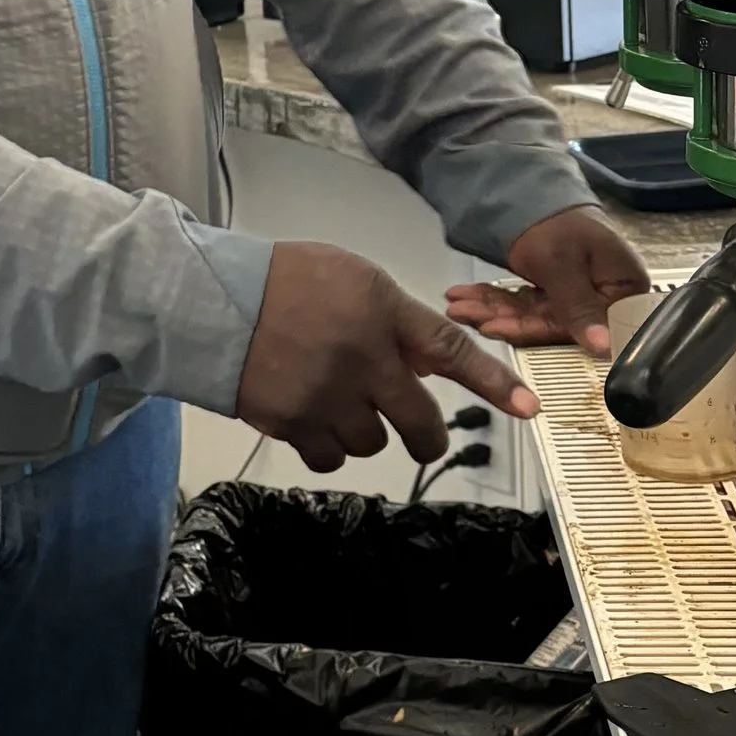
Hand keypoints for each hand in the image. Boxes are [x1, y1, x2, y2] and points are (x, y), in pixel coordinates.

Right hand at [236, 240, 539, 474]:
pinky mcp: (293, 424)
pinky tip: (311, 418)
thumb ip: (394, 319)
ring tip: (336, 402)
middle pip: (419, 423)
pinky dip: (327, 446)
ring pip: (373, 444)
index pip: (450, 351)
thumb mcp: (351, 278)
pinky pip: (331, 458)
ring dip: (364, 431)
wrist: (209, 299)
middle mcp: (362, 359)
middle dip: (426, 436)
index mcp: (381, 313)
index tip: (527, 410)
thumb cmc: (283, 281)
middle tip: (420, 435)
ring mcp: (328, 396)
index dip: (492, 383)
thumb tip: (426, 365)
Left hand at [446, 208, 648, 357]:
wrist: (535, 186)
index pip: (582, 326)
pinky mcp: (557, 292)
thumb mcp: (562, 264)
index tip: (494, 329)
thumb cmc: (556, 221)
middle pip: (553, 323)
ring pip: (533, 315)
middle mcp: (605, 298)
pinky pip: (525, 304)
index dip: (537, 331)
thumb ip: (578, 307)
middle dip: (501, 318)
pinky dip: (496, 301)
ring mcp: (579, 295)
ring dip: (492, 311)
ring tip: (455, 306)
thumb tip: (604, 348)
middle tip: (461, 314)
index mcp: (623, 291)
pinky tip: (466, 299)